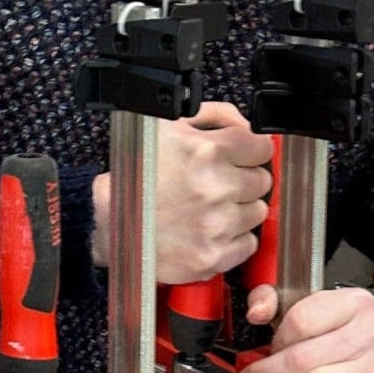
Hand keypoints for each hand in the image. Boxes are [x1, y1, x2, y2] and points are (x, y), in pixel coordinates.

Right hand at [92, 103, 272, 284]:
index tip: (240, 157)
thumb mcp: (169, 128)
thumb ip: (216, 116)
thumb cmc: (137, 176)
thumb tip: (247, 125)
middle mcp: (215, 188)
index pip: (262, 147)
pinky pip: (249, 244)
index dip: (250, 151)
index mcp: (207, 151)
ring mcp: (216, 225)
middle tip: (218, 183)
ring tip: (209, 207)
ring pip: (258, 212)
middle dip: (243, 179)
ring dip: (239, 209)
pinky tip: (210, 229)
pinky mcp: (213, 256)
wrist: (110, 223)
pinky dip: (234, 238)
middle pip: (262, 180)